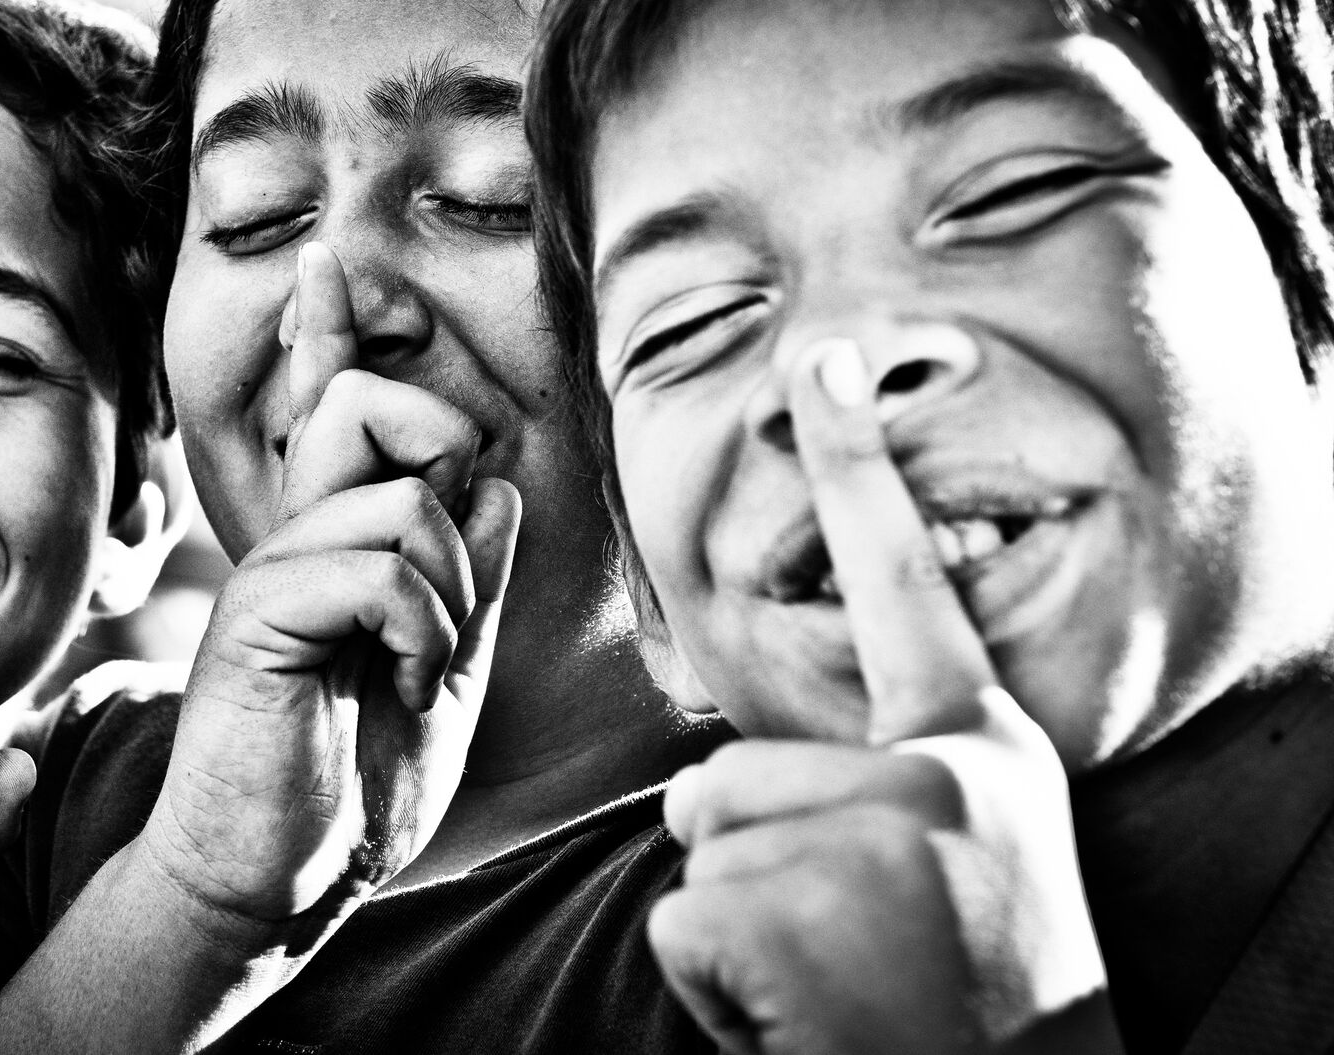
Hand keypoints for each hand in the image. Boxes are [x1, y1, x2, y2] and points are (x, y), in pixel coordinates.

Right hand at [138, 242, 521, 941]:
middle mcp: (294, 541)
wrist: (272, 881)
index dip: (330, 335)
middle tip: (447, 554)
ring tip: (418, 664)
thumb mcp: (442, 677)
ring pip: (402, 504)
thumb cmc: (351, 787)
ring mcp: (271, 573)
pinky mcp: (259, 618)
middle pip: (364, 408)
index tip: (325, 262)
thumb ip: (472, 587)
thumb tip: (501, 489)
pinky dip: (422, 628)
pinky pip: (377, 569)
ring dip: (449, 593)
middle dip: (436, 448)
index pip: (331, 413)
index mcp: (332, 548)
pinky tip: (400, 679)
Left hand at [648, 335, 1114, 1053]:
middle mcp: (934, 770)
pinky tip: (809, 1017)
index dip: (857, 464)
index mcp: (976, 747)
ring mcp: (872, 834)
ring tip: (837, 983)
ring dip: (742, 933)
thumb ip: (881, 783)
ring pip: (699, 848)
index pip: (904, 579)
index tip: (821, 359)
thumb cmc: (970, 997)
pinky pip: (682, 924)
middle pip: (721, 775)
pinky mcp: (804, 904)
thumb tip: (706, 786)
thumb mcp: (966, 861)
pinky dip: (722, 988)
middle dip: (748, 869)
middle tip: (847, 945)